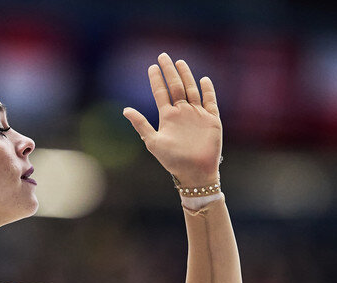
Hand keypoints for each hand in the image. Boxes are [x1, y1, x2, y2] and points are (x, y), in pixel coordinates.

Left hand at [123, 53, 222, 186]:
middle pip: (175, 86)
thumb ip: (140, 124)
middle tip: (163, 56)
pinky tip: (204, 79)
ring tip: (180, 62)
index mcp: (168, 117)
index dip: (156, 80)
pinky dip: (208, 90)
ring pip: (191, 90)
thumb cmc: (172, 160)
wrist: (194, 172)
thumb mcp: (152, 141)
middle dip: (169, 71)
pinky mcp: (211, 120)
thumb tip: (125, 110)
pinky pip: (210, 101)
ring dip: (186, 76)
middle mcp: (182, 113)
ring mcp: (197, 115)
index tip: (152, 67)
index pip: (161, 93)